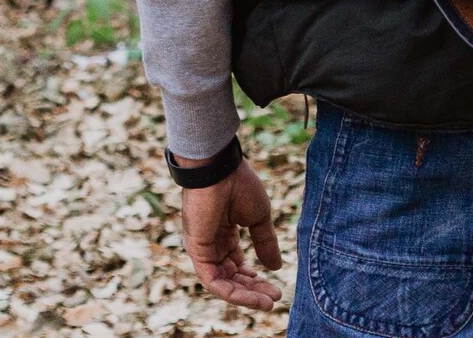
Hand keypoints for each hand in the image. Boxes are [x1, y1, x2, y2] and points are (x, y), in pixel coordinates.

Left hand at [180, 159, 282, 311]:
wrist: (220, 170)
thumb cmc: (238, 185)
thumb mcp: (259, 217)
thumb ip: (265, 242)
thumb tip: (276, 266)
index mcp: (224, 232)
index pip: (237, 264)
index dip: (255, 277)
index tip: (275, 287)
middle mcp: (212, 243)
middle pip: (232, 276)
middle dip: (254, 289)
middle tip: (275, 298)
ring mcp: (203, 249)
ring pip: (224, 283)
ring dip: (246, 296)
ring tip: (268, 302)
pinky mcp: (197, 253)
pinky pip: (214, 281)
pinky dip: (233, 293)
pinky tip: (253, 297)